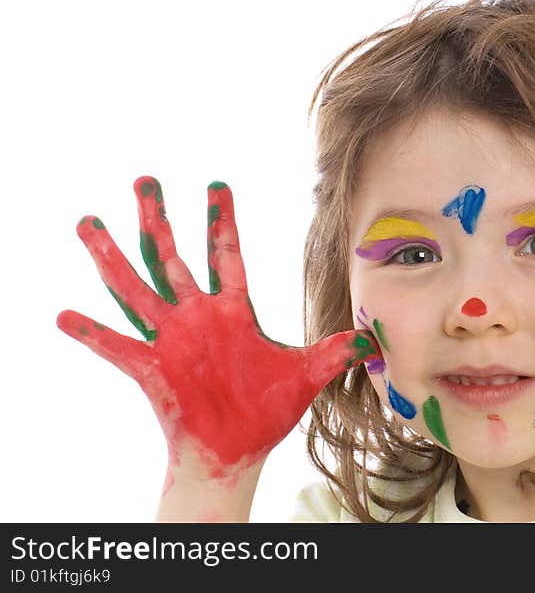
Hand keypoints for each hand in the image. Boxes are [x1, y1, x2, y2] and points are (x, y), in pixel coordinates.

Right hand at [57, 177, 377, 478]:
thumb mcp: (307, 374)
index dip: (222, 221)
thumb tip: (373, 339)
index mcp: (234, 312)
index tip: (217, 184)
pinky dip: (92, 333)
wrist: (237, 451)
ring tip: (88, 223)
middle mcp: (198, 318)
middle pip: (173, 257)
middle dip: (160, 218)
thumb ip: (336, 351)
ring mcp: (172, 340)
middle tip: (146, 179)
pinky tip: (64, 315)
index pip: (227, 255)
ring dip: (111, 257)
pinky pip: (117, 347)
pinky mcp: (153, 370)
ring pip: (136, 288)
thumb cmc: (267, 412)